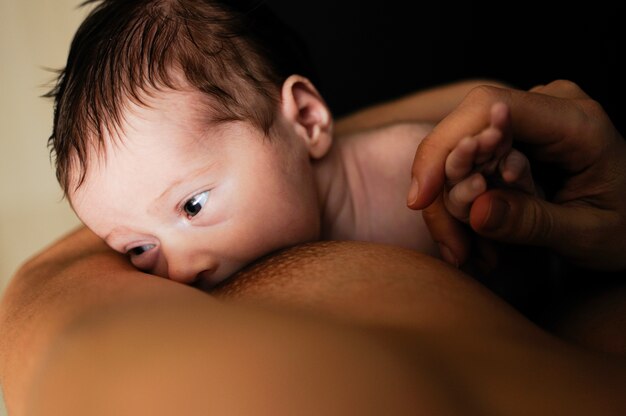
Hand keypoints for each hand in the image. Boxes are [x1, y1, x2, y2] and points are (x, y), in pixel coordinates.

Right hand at [407, 80, 625, 270]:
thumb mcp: (588, 235)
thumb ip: (532, 221)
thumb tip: (474, 212)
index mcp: (575, 121)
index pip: (488, 107)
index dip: (444, 146)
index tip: (421, 198)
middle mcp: (546, 107)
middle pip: (465, 132)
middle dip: (445, 192)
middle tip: (454, 250)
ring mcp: (528, 120)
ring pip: (460, 152)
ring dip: (453, 205)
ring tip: (471, 255)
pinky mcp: (515, 138)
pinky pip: (471, 164)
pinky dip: (464, 203)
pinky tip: (477, 241)